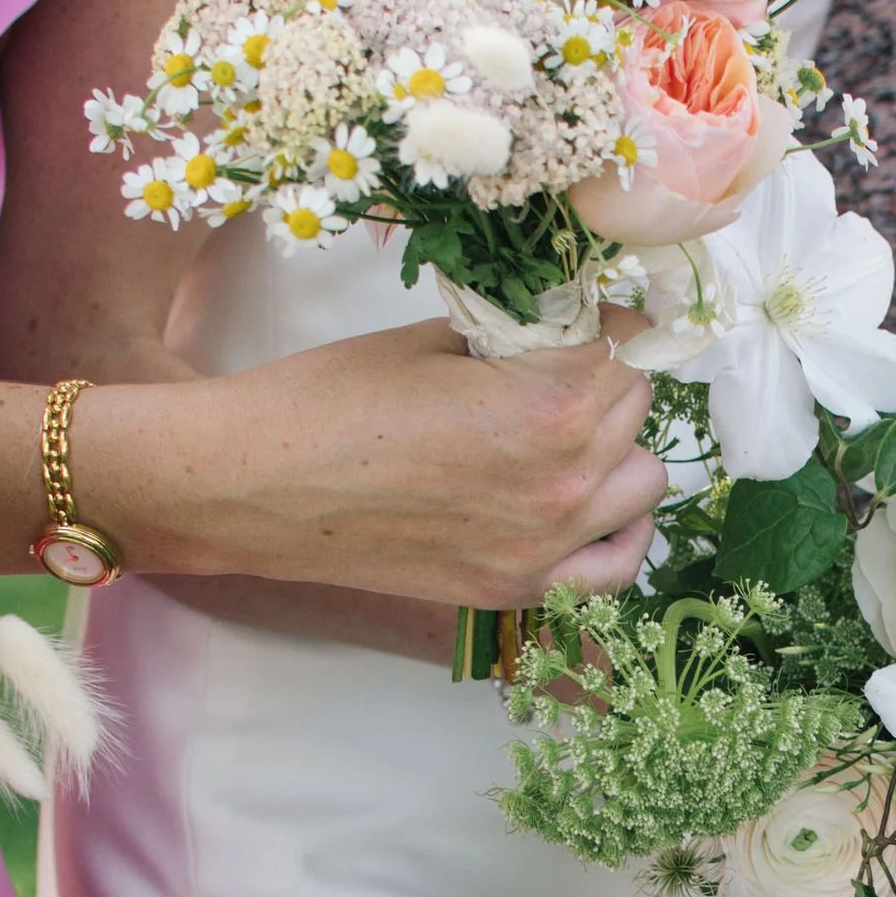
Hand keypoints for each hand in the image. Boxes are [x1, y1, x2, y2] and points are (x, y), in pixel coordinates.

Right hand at [83, 326, 662, 607]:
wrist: (252, 485)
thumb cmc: (328, 399)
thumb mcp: (435, 339)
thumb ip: (520, 334)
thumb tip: (570, 318)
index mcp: (548, 406)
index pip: (627, 340)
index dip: (599, 315)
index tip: (572, 310)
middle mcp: (564, 482)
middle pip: (636, 405)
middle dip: (601, 374)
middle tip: (549, 362)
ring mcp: (546, 545)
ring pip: (643, 480)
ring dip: (614, 446)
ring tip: (560, 428)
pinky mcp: (518, 587)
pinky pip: (617, 565)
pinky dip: (616, 530)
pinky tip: (589, 502)